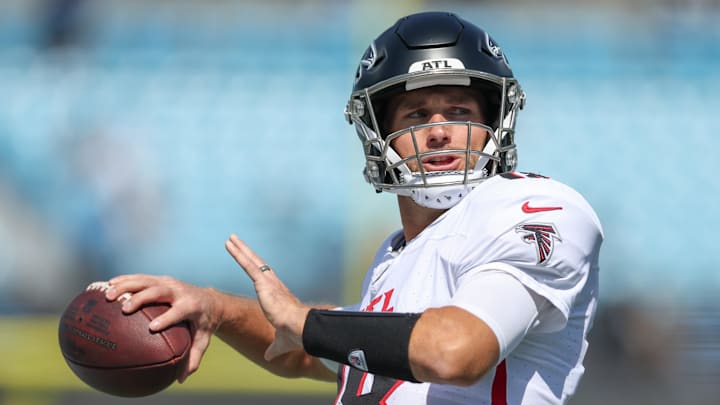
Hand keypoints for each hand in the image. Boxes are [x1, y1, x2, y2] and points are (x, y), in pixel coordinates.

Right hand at [104, 274, 220, 382]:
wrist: (210, 299)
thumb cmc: (203, 324)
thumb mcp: (203, 340)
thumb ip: (194, 357)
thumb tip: (180, 379)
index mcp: (191, 306)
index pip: (179, 311)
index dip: (167, 318)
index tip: (152, 328)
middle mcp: (179, 291)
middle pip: (159, 291)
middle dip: (142, 298)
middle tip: (124, 309)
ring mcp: (169, 283)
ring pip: (146, 281)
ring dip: (126, 286)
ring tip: (108, 296)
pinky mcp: (160, 279)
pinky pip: (140, 278)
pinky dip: (124, 280)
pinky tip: (106, 285)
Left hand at [225, 234, 309, 360]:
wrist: (302, 328)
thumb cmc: (296, 335)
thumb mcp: (281, 342)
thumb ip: (274, 347)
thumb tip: (269, 357)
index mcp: (278, 296)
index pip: (264, 279)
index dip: (256, 270)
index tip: (250, 261)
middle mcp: (274, 285)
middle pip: (257, 265)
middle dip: (246, 253)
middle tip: (236, 242)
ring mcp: (269, 282)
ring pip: (252, 261)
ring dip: (240, 249)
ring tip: (230, 238)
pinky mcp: (264, 283)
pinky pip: (248, 265)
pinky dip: (239, 254)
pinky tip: (230, 244)